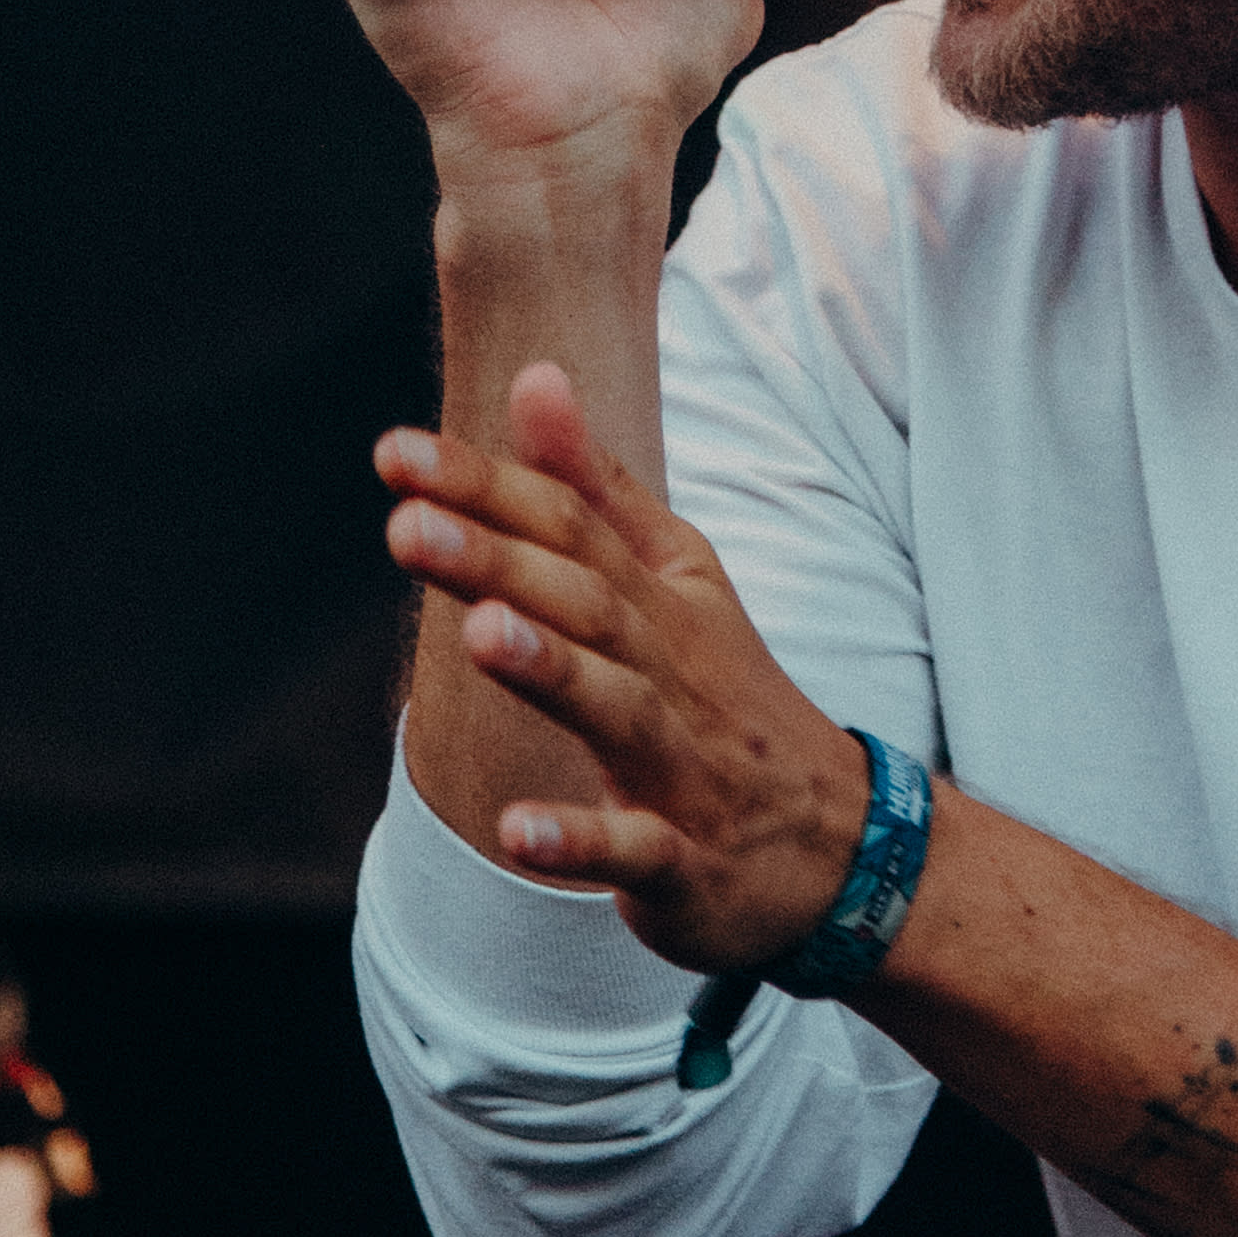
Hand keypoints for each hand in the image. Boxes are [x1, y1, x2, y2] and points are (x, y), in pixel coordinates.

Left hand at [379, 363, 873, 973]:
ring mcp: (683, 767)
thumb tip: (534, 375)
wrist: (844, 843)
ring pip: (618, 710)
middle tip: (405, 524)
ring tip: (480, 633)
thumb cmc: (729, 699)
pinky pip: (636, 850)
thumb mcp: (679, 580)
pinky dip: (580, 841)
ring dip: (552, 671)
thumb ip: (598, 487)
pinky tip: (515, 830)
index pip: (571, 527)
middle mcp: (673, 671)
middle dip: (499, 562)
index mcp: (665, 600)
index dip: (486, 490)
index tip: (394, 453)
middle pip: (587, 603)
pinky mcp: (688, 861)